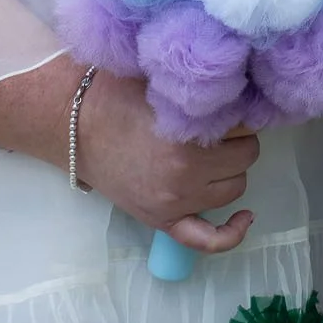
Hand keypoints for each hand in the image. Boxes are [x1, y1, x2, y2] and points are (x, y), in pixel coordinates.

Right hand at [78, 76, 258, 254]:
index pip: (245, 127)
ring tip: (212, 154)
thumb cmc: (118, 94)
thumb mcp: (164, 83)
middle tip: (219, 128)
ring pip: (233, 189)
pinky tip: (245, 217)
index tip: (230, 107)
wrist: (76, 125)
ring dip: (229, 171)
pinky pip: (208, 240)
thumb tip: (237, 87)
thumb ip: (200, 91)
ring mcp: (174, 203)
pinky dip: (231, 232)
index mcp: (187, 137)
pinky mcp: (162, 221)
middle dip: (238, 141)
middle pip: (244, 158)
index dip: (239, 114)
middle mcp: (185, 175)